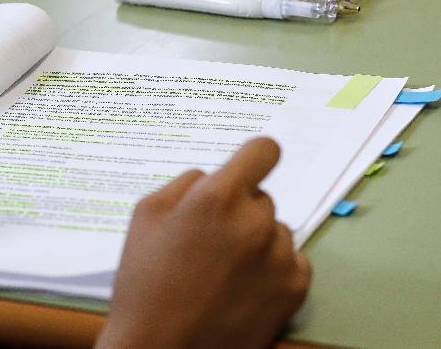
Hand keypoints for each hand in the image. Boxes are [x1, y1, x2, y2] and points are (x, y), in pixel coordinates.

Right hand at [98, 138, 310, 348]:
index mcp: (216, 198)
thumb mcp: (146, 215)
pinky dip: (273, 268)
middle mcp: (254, 222)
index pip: (264, 151)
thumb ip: (185, 184)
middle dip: (240, 210)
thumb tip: (211, 176)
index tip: (249, 167)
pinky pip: (293, 260)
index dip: (255, 157)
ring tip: (222, 270)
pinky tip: (242, 286)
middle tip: (210, 240)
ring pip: (276, 229)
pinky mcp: (294, 289)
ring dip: (257, 240)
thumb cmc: (146, 285)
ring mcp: (278, 257)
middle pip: (261, 197)